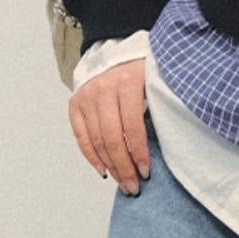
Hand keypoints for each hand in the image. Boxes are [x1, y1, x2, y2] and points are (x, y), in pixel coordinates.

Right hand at [68, 58, 151, 191]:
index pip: (132, 127)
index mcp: (127, 82)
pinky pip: (81, 136)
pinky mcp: (75, 103)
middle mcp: (103, 89)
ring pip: (97, 140)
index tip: (146, 172)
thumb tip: (163, 148)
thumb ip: (156, 108)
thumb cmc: (141, 72)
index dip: (138, 153)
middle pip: (112, 138)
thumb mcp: (154, 82)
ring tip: (122, 182)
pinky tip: (103, 170)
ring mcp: (87, 96)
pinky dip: (91, 156)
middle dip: (123, 166)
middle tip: (133, 186)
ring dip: (110, 166)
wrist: (115, 51)